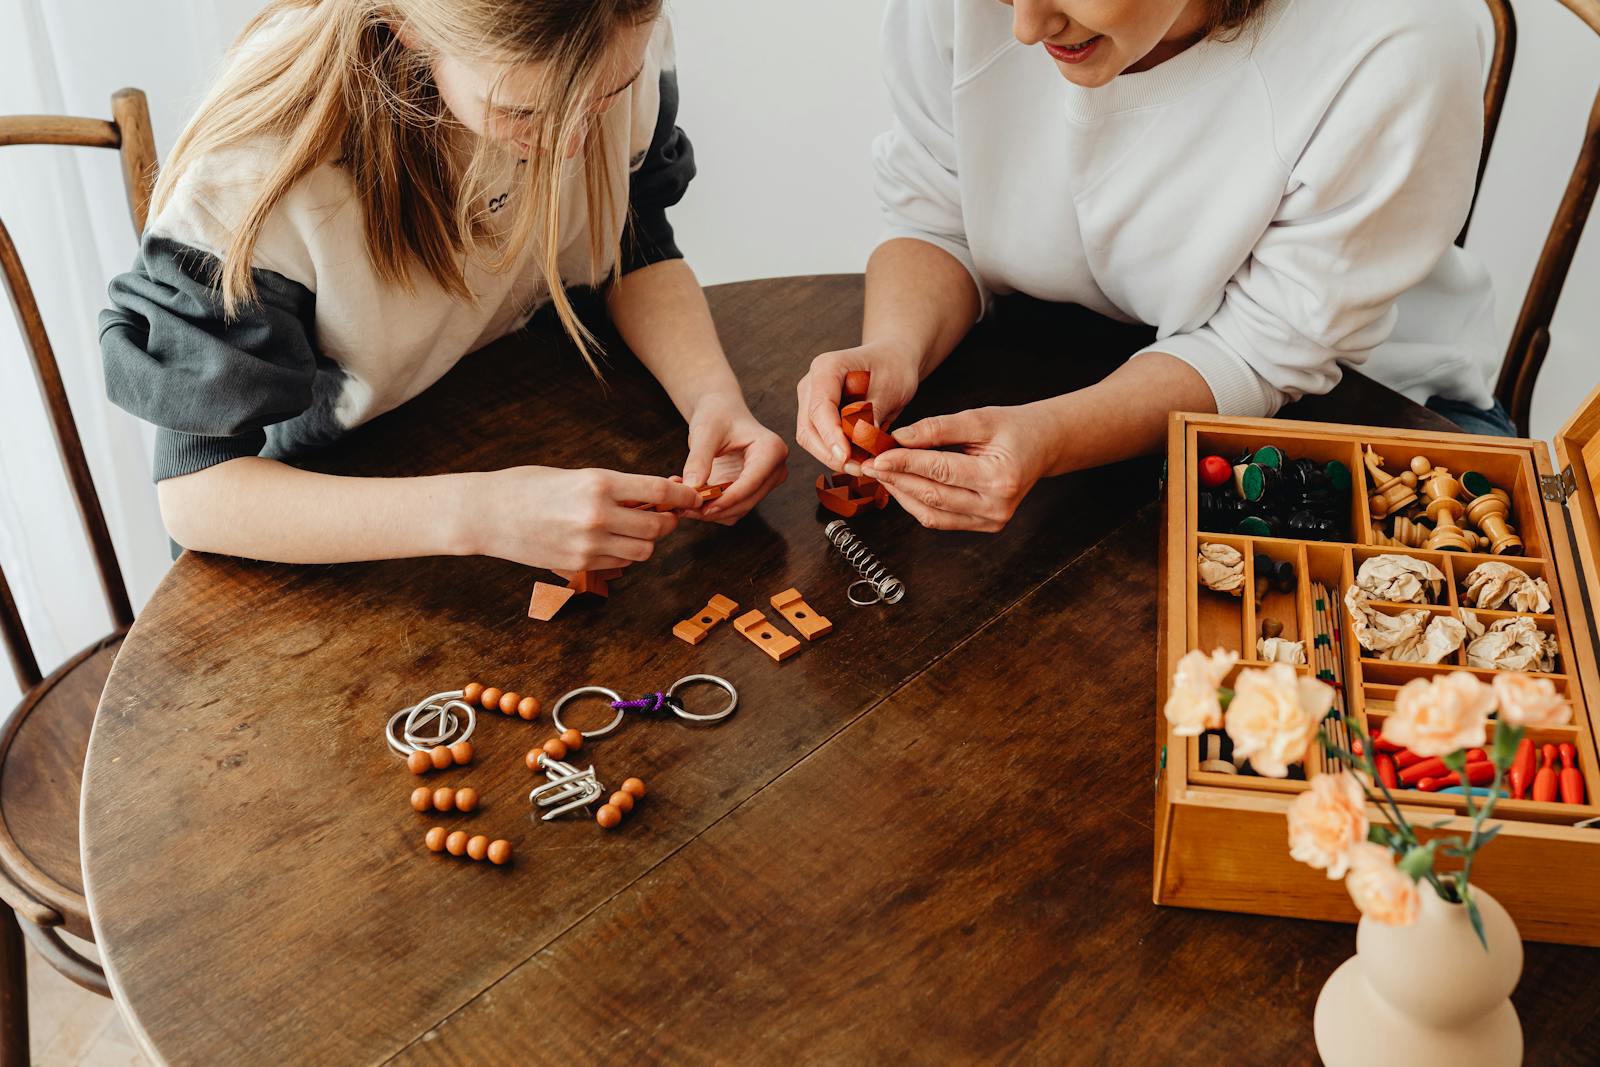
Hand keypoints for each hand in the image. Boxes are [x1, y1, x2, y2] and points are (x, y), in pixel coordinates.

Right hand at [468, 466, 699, 568]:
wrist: (487, 513)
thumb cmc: (528, 486)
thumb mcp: (575, 475)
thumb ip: (614, 488)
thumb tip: (651, 496)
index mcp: (599, 483)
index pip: (658, 494)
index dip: (683, 497)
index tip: (693, 498)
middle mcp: (598, 515)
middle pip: (657, 528)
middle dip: (667, 522)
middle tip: (666, 515)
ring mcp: (589, 544)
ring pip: (642, 551)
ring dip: (647, 542)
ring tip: (636, 529)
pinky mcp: (578, 564)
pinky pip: (618, 563)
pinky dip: (624, 554)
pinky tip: (613, 541)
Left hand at [681, 395, 788, 523]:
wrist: (720, 414)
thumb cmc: (717, 415)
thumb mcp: (705, 432)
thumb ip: (699, 459)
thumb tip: (692, 488)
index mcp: (772, 449)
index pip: (751, 482)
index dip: (726, 498)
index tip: (701, 506)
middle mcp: (775, 469)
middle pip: (746, 500)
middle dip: (715, 507)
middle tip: (683, 507)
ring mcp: (765, 483)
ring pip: (739, 510)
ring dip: (711, 512)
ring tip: (683, 502)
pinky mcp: (752, 492)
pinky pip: (732, 510)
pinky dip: (711, 509)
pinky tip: (692, 498)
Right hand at [794, 339, 921, 473]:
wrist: (892, 361)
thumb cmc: (893, 368)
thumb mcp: (892, 387)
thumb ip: (873, 412)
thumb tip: (861, 440)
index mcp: (826, 368)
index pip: (820, 408)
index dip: (831, 435)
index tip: (846, 457)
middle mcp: (811, 384)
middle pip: (808, 428)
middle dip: (831, 453)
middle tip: (859, 469)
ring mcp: (810, 400)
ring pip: (809, 438)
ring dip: (832, 457)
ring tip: (861, 467)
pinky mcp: (816, 416)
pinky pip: (818, 440)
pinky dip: (835, 454)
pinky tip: (857, 461)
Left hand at [862, 405, 1058, 531]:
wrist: (1044, 445)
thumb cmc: (1015, 428)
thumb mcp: (979, 418)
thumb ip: (938, 428)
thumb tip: (899, 438)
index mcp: (1000, 477)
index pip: (940, 471)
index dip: (905, 464)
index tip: (877, 456)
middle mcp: (996, 506)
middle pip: (933, 497)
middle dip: (896, 481)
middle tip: (868, 466)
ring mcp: (991, 521)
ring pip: (931, 514)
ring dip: (902, 495)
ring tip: (881, 475)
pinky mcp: (983, 526)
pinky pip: (940, 520)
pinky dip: (916, 503)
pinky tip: (901, 485)